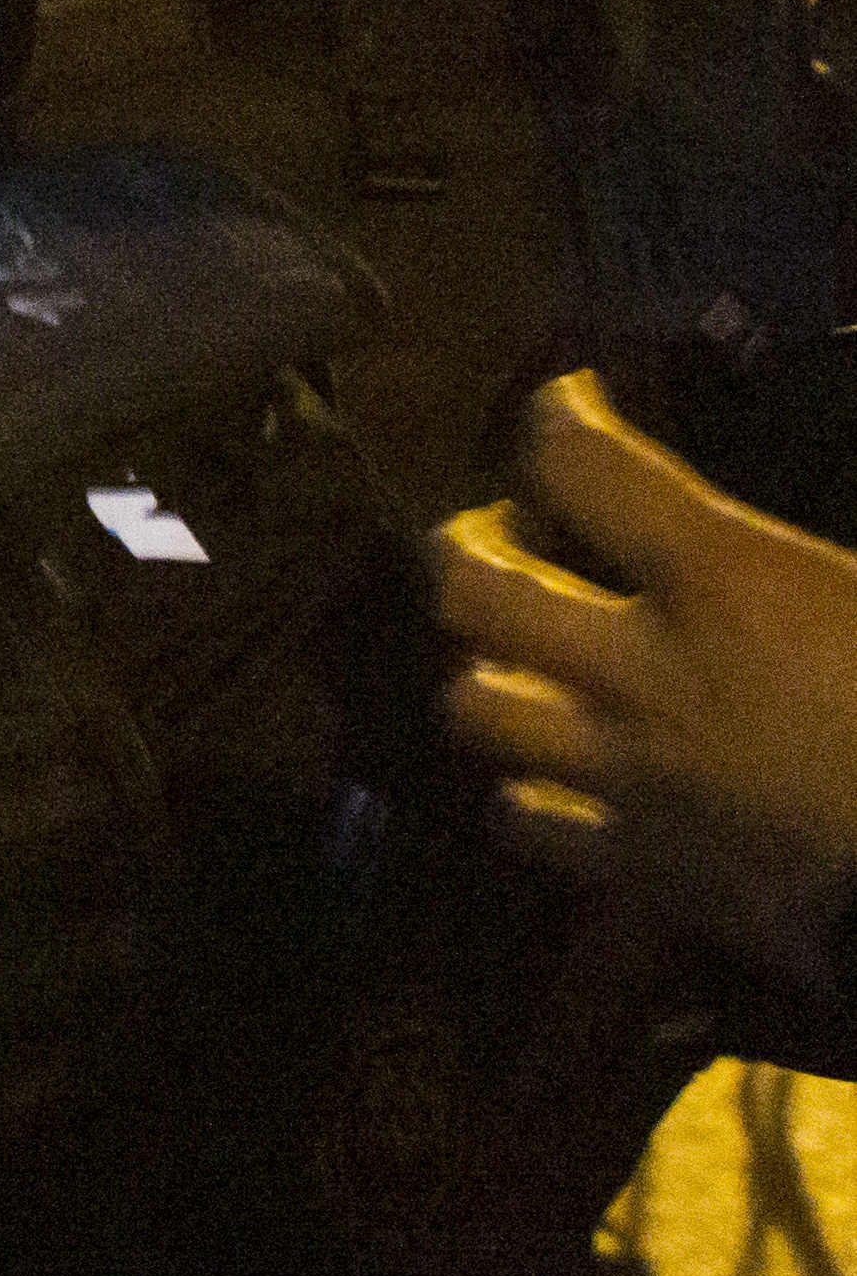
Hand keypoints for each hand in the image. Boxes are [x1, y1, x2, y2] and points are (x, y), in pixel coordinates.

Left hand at [435, 370, 856, 992]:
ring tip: (516, 657)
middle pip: (479, 590)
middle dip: (469, 549)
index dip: (562, 420)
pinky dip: (533, 798)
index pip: (587, 467)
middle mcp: (644, 671)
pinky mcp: (638, 869)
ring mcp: (626, 775)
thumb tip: (762, 549)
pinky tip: (561, 783)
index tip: (567, 407)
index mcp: (728, 585)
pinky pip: (531, 824)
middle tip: (493, 535)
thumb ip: (807, 561)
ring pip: (478, 707)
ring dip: (489, 672)